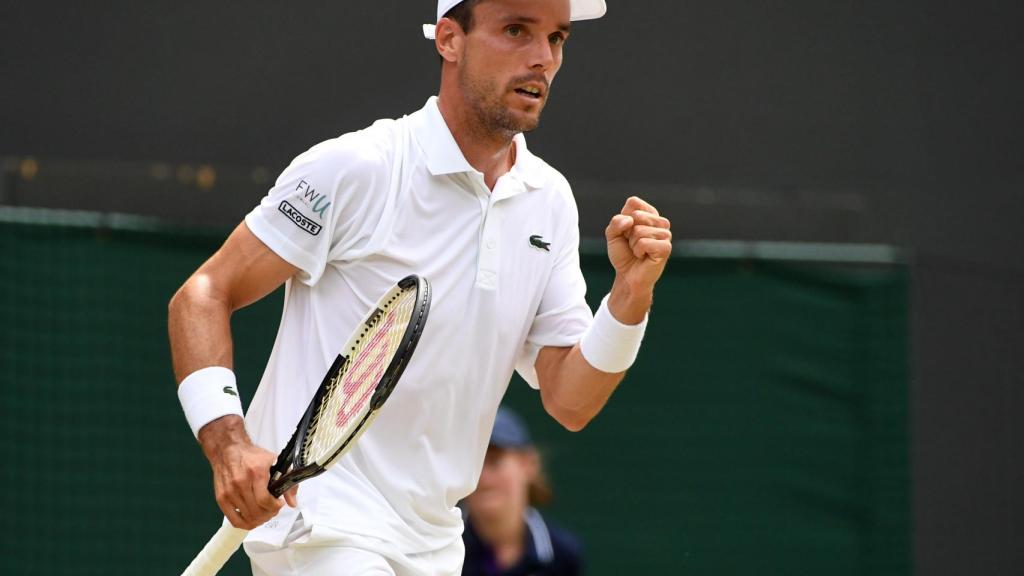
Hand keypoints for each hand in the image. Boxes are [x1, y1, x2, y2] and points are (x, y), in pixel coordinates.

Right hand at [198, 415, 297, 528]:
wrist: (227, 449)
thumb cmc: (251, 456)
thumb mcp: (274, 462)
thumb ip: (287, 480)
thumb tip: (292, 502)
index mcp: (256, 473)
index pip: (265, 500)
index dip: (275, 507)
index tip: (279, 504)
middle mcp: (240, 483)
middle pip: (256, 511)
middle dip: (269, 514)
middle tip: (273, 510)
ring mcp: (229, 492)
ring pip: (246, 517)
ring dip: (258, 520)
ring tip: (264, 514)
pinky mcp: (221, 498)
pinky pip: (233, 519)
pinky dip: (245, 523)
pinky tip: (251, 519)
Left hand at [605, 196, 671, 322]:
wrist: (628, 276)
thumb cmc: (623, 254)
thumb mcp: (612, 235)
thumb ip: (616, 222)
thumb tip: (630, 220)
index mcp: (649, 214)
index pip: (633, 202)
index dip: (624, 218)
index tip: (626, 232)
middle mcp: (660, 222)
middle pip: (636, 215)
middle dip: (627, 232)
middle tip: (632, 244)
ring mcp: (666, 234)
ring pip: (639, 230)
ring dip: (633, 244)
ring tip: (638, 252)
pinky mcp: (666, 247)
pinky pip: (644, 242)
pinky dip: (638, 251)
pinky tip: (644, 257)